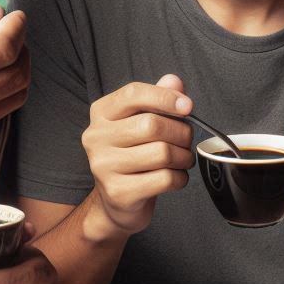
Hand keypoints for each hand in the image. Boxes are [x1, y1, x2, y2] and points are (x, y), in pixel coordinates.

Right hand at [82, 74, 194, 239]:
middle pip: (152, 125)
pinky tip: (175, 177)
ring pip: (162, 153)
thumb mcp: (142, 122)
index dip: (165, 97)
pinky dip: (179, 178)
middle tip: (187, 141)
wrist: (117, 201)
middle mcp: (96, 137)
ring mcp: (103, 166)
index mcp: (101, 113)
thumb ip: (158, 99)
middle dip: (181, 133)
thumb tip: (174, 81)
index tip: (187, 106)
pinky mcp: (118, 192)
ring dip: (183, 157)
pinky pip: (164, 179)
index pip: (133, 94)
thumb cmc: (133, 156)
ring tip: (182, 160)